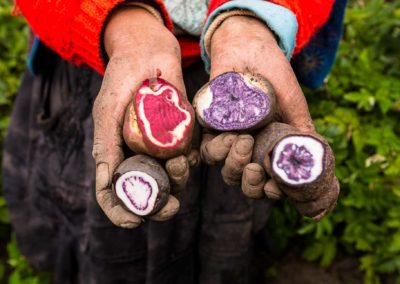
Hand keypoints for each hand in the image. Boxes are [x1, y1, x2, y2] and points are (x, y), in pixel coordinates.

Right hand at [92, 7, 189, 227]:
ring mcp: (160, 146)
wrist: (149, 50)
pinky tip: (191, 153)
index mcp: (115, 151)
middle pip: (147, 192)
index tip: (135, 223)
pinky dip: (191, 162)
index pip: (114, 192)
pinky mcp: (181, 135)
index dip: (121, 213)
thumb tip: (106, 183)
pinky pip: (189, 157)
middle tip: (172, 207)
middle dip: (159, 205)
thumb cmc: (123, 76)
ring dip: (178, 181)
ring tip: (181, 163)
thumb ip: (105, 144)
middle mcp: (138, 153)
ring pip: (171, 178)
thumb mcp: (108, 109)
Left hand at [202, 15, 313, 187]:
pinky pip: (208, 149)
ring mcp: (227, 139)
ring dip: (234, 164)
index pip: (268, 182)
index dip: (271, 192)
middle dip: (249, 184)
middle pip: (243, 182)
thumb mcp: (293, 106)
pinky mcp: (209, 128)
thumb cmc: (274, 76)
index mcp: (268, 149)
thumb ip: (302, 135)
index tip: (275, 188)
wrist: (250, 48)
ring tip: (243, 141)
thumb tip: (315, 165)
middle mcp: (247, 149)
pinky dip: (218, 148)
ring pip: (225, 170)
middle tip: (255, 169)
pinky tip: (231, 134)